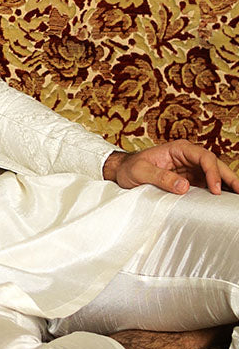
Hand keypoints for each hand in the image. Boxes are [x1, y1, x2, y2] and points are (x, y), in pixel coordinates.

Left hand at [103, 141, 238, 195]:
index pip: (203, 157)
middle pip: (214, 163)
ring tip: (237, 196)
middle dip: (228, 176)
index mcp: (178, 149)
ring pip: (214, 173)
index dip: (212, 172)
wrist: (122, 171)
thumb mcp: (140, 172)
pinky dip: (218, 190)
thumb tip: (184, 187)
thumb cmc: (129, 168)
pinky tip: (226, 198)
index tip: (215, 189)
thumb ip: (160, 177)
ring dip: (227, 183)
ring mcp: (189, 168)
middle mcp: (187, 156)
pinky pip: (207, 183)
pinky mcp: (189, 180)